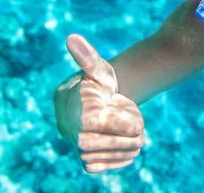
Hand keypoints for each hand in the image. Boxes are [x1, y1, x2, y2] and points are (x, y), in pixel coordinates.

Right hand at [53, 34, 144, 172]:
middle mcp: (67, 129)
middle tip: (136, 123)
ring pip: (108, 156)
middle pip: (105, 142)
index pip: (99, 121)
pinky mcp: (87, 162)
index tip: (128, 108)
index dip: (123, 118)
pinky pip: (104, 166)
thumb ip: (86, 55)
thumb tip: (71, 37)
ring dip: (128, 145)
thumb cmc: (101, 82)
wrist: (103, 103)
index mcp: (68, 106)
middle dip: (127, 133)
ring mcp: (76, 147)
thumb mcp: (98, 67)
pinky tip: (126, 143)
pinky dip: (122, 157)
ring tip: (133, 133)